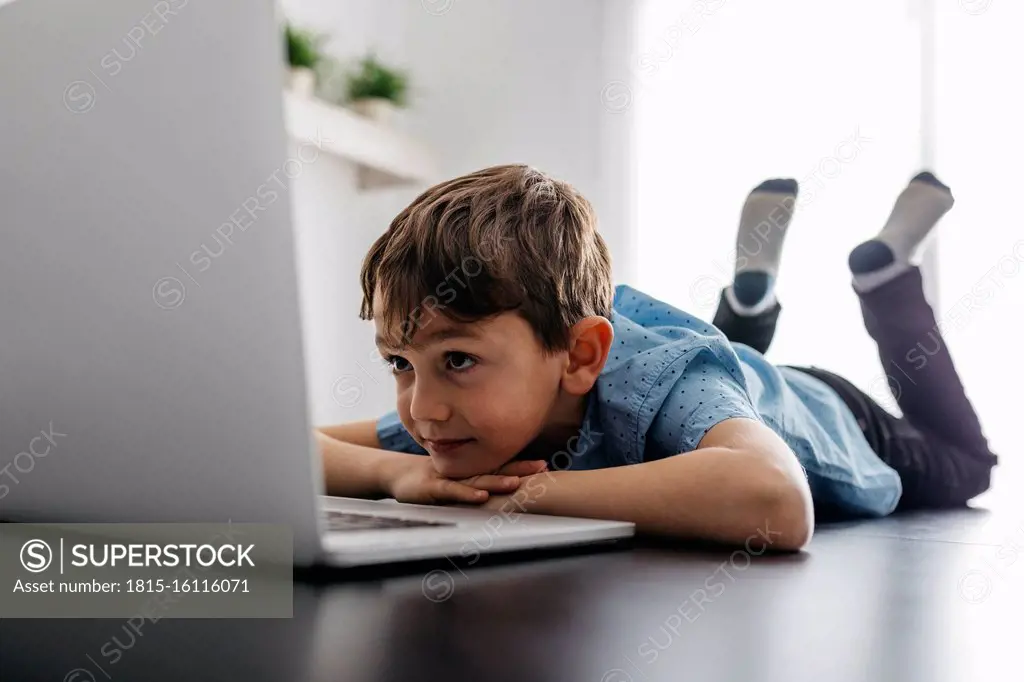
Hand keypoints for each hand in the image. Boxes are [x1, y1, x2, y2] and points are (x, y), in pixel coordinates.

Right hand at [383, 457, 548, 504]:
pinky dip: (467, 494)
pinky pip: (453, 491)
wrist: (397, 475)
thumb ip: (476, 483)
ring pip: (477, 480)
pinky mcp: (434, 489)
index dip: (522, 465)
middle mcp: (464, 472)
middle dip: (519, 469)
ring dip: (498, 481)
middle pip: (496, 470)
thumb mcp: (455, 481)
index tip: (544, 464)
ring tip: (517, 483)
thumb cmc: (430, 480)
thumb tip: (503, 489)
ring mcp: (449, 479)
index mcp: (472, 471)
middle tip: (542, 467)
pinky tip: (482, 497)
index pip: (501, 466)